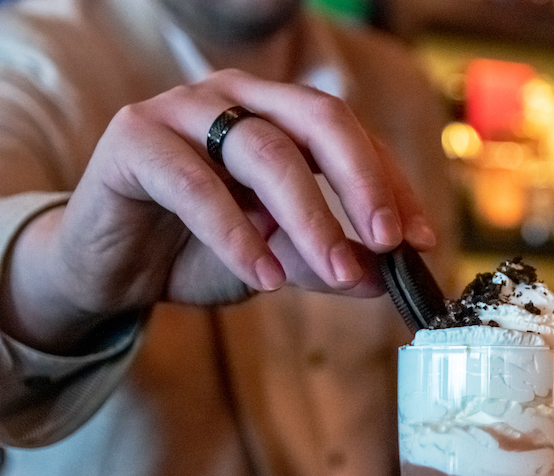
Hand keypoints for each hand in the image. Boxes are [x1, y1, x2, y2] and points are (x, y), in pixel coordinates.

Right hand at [1, 69, 437, 351]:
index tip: (420, 239)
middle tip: (389, 241)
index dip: (391, 185)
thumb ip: (327, 260)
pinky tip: (266, 277)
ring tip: (339, 272)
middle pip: (319, 119)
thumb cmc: (197, 250)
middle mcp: (235, 97)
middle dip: (362, 182)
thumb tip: (386, 276)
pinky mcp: (134, 140)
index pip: (351, 136)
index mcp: (277, 113)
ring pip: (263, 150)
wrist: (111, 266)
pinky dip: (237, 234)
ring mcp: (183, 110)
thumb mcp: (278, 258)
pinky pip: (195, 184)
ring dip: (310, 217)